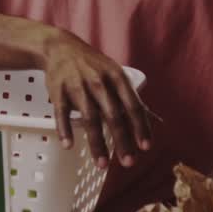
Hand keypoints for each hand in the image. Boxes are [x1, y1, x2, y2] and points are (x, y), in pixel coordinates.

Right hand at [41, 29, 152, 167]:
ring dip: (96, 143)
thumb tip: (154, 121)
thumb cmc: (92, 65)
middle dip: (122, 141)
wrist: (60, 47)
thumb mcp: (114, 73)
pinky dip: (65, 130)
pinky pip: (62, 113)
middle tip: (128, 162)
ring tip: (101, 164)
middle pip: (112, 116)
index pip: (132, 105)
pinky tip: (68, 145)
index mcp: (116, 77)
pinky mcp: (58, 90)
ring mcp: (77, 86)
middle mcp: (98, 81)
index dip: (140, 127)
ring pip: (89, 118)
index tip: (145, 147)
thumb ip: (129, 97)